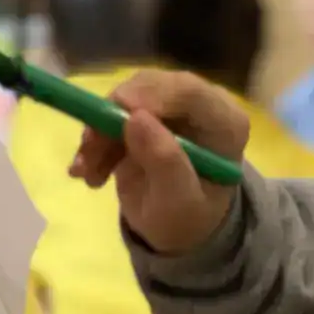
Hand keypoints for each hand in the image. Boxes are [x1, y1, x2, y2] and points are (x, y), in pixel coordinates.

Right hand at [69, 69, 248, 254]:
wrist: (178, 227)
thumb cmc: (188, 218)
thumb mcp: (179, 204)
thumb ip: (165, 162)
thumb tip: (135, 118)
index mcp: (225, 122)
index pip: (189, 91)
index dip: (150, 95)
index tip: (114, 116)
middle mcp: (202, 104)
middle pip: (152, 87)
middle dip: (113, 116)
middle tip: (89, 149)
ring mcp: (173, 104)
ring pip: (126, 97)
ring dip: (98, 132)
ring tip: (88, 173)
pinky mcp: (147, 111)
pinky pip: (113, 112)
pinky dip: (95, 140)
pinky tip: (90, 172)